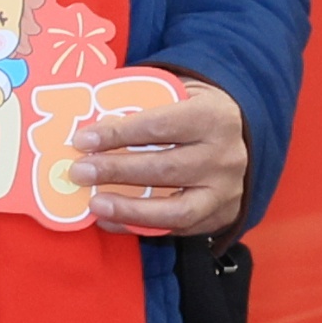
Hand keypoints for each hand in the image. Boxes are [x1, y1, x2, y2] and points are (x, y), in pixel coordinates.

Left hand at [68, 77, 250, 237]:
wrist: (242, 138)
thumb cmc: (194, 112)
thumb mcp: (177, 94)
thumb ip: (141, 104)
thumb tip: (90, 123)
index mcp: (213, 117)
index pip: (160, 126)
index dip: (118, 134)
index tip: (83, 140)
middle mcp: (225, 156)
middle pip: (166, 168)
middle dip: (117, 171)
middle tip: (79, 172)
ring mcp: (226, 191)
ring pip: (176, 209)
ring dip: (130, 209)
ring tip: (95, 204)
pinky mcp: (221, 217)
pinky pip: (177, 228)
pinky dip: (140, 226)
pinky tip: (110, 219)